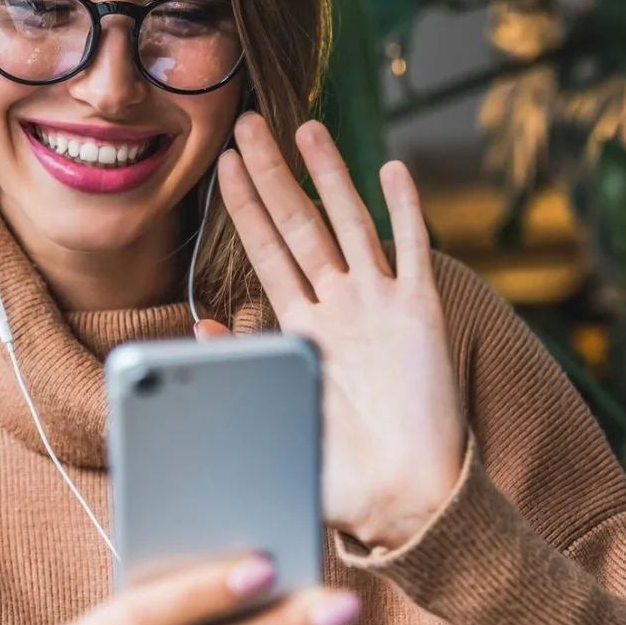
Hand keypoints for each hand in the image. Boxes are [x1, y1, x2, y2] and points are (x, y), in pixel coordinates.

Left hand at [203, 113, 465, 551]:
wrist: (405, 501)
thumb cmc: (343, 474)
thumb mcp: (278, 418)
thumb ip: (244, 372)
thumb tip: (203, 329)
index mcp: (302, 330)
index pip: (264, 254)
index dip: (244, 208)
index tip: (221, 166)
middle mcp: (339, 306)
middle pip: (299, 224)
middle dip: (272, 174)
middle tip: (245, 124)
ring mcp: (380, 305)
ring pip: (350, 224)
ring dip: (329, 176)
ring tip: (306, 128)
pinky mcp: (421, 313)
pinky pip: (411, 250)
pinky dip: (404, 209)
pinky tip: (391, 169)